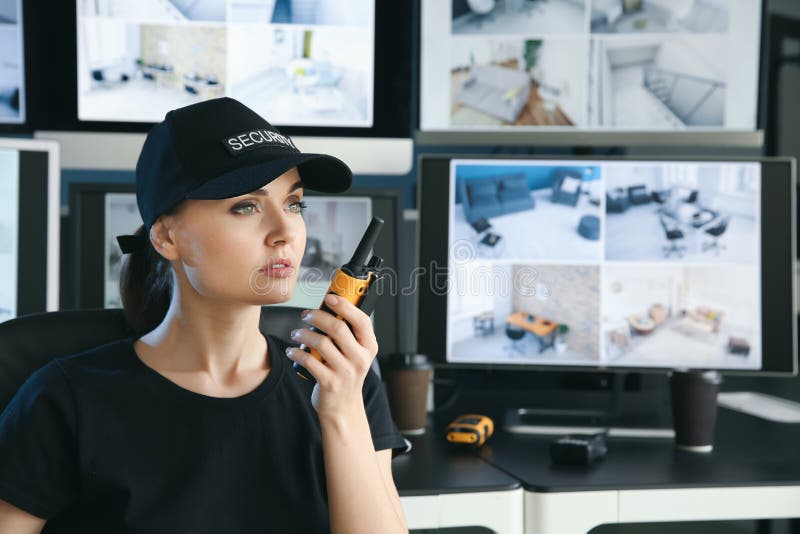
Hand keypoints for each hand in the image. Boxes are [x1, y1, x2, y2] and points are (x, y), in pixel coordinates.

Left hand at [286, 294, 378, 418]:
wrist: (343, 407)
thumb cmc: (346, 375)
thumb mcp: (355, 354)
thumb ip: (348, 335)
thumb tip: (329, 308)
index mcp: (369, 347)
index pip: (361, 320)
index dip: (345, 306)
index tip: (329, 297)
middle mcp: (360, 359)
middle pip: (338, 328)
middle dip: (317, 316)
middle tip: (306, 315)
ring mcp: (345, 372)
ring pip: (321, 342)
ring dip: (304, 334)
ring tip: (296, 333)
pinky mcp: (330, 383)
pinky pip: (308, 360)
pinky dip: (296, 352)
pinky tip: (291, 351)